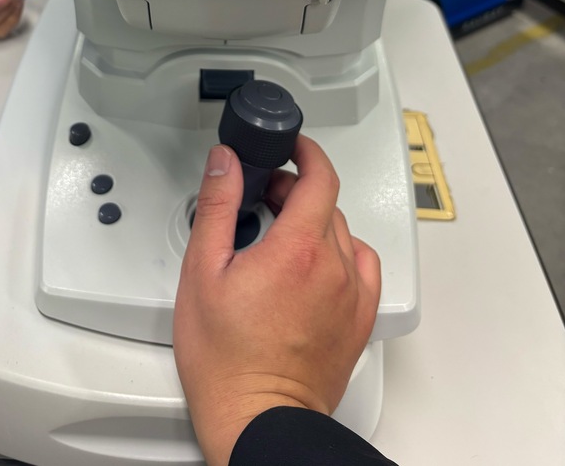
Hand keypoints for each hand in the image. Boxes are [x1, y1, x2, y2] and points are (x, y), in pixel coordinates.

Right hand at [173, 136, 380, 465]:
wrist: (256, 417)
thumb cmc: (226, 358)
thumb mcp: (202, 270)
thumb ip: (218, 206)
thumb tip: (226, 162)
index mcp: (297, 249)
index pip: (320, 176)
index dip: (306, 152)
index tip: (292, 147)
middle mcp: (334, 268)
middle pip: (326, 203)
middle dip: (296, 190)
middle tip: (264, 199)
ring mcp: (352, 295)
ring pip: (343, 234)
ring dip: (316, 222)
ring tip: (282, 235)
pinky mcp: (359, 321)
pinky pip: (362, 267)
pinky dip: (340, 254)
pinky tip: (315, 265)